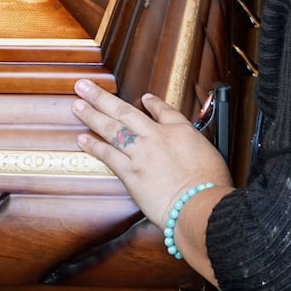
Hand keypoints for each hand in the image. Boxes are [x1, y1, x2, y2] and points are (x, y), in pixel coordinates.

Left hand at [72, 79, 232, 229]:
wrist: (201, 204)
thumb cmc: (212, 186)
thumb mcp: (212, 154)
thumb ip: (195, 146)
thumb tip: (189, 146)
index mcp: (180, 130)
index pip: (164, 110)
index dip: (152, 103)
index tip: (144, 98)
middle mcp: (157, 136)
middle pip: (126, 111)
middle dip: (103, 97)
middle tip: (85, 86)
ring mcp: (141, 153)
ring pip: (112, 129)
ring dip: (92, 115)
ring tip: (77, 105)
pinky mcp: (131, 173)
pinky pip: (108, 155)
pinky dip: (94, 146)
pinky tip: (82, 139)